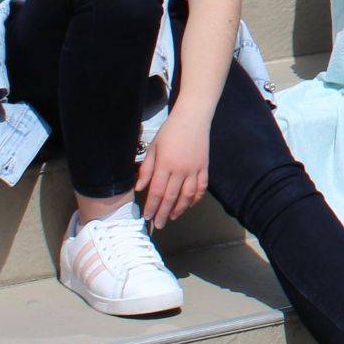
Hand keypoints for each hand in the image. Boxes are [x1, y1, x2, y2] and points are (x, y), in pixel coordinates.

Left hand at [136, 111, 209, 228]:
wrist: (193, 119)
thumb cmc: (169, 132)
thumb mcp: (152, 148)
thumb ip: (146, 169)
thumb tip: (139, 188)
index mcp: (165, 164)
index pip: (156, 191)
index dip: (152, 206)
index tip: (147, 216)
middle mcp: (180, 170)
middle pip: (171, 197)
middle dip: (163, 213)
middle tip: (159, 224)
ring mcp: (194, 169)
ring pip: (187, 195)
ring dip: (180, 209)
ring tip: (172, 217)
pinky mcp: (204, 167)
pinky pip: (201, 188)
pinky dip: (196, 199)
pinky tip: (189, 205)